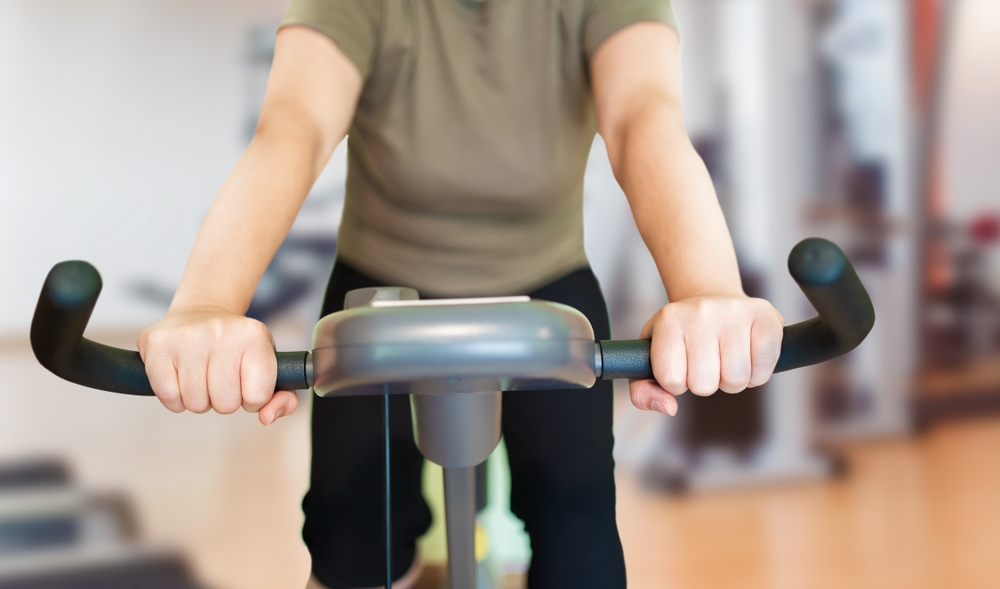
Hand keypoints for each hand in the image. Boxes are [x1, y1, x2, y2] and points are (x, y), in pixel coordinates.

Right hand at [137, 310, 296, 424]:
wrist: (201, 313)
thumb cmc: (238, 349)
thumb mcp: (268, 367)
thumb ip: (282, 399)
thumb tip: (266, 418)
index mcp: (255, 336)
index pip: (257, 397)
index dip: (251, 399)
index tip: (245, 383)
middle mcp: (222, 331)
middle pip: (225, 404)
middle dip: (223, 400)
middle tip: (220, 379)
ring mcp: (188, 336)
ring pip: (195, 404)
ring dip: (199, 399)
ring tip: (201, 376)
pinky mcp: (157, 342)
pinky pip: (168, 396)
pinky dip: (174, 398)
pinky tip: (180, 378)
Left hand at [629, 296, 783, 415]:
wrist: (713, 301)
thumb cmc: (680, 338)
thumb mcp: (651, 359)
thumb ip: (644, 391)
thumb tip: (669, 407)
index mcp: (669, 320)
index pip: (671, 380)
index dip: (677, 384)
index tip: (680, 367)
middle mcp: (701, 311)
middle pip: (704, 385)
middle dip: (706, 384)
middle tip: (707, 364)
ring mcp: (735, 311)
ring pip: (737, 380)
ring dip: (732, 381)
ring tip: (726, 360)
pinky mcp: (766, 316)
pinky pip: (764, 368)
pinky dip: (758, 375)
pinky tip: (748, 358)